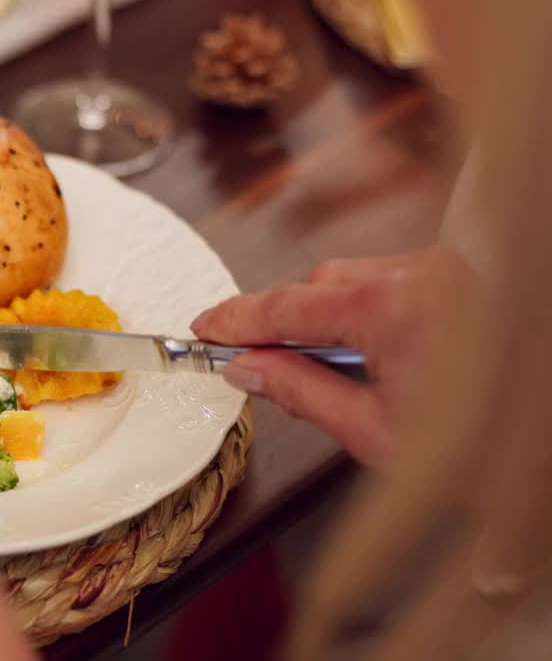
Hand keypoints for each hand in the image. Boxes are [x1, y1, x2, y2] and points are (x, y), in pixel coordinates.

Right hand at [190, 248, 473, 466]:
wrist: (551, 452)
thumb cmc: (487, 450)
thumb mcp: (372, 433)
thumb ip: (301, 391)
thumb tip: (251, 369)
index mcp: (390, 308)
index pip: (285, 305)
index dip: (237, 319)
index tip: (207, 330)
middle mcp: (421, 275)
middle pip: (320, 282)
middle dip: (290, 321)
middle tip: (264, 364)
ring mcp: (448, 272)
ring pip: (357, 277)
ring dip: (335, 315)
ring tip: (340, 369)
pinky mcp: (465, 279)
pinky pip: (395, 280)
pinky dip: (373, 310)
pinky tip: (379, 354)